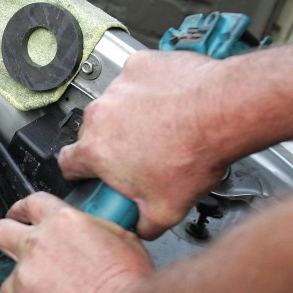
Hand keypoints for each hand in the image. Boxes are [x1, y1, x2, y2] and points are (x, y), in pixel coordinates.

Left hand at [0, 192, 153, 292]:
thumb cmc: (128, 285)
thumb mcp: (122, 239)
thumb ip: (96, 232)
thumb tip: (94, 234)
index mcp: (63, 222)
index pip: (32, 204)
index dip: (21, 209)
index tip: (16, 215)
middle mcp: (37, 245)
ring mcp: (25, 276)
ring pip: (5, 278)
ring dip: (14, 286)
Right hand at [59, 51, 236, 238]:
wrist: (226, 111)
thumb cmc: (196, 153)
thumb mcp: (167, 211)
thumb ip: (142, 225)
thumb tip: (139, 227)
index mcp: (95, 151)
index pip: (66, 163)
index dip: (79, 172)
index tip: (94, 174)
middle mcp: (100, 115)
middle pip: (93, 134)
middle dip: (111, 145)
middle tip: (141, 156)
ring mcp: (119, 87)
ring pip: (115, 106)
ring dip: (130, 117)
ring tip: (162, 129)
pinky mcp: (140, 65)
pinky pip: (136, 81)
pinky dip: (148, 91)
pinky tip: (170, 104)